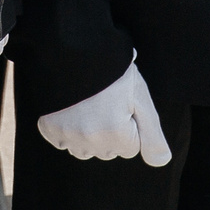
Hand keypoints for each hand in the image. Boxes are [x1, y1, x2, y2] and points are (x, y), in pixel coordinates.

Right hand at [35, 60, 172, 166]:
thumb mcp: (140, 97)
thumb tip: (161, 162)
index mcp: (116, 133)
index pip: (131, 148)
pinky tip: (71, 108)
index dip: (129, 123)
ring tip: (88, 105)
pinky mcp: (48, 129)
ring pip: (85, 151)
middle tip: (105, 101)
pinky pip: (63, 143)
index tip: (121, 102)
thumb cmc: (113, 70)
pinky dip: (67, 130)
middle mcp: (90, 141)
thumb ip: (153, 134)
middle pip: (108, 151)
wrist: (73, 46)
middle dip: (110, 132)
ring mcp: (67, 136)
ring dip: (89, 135)